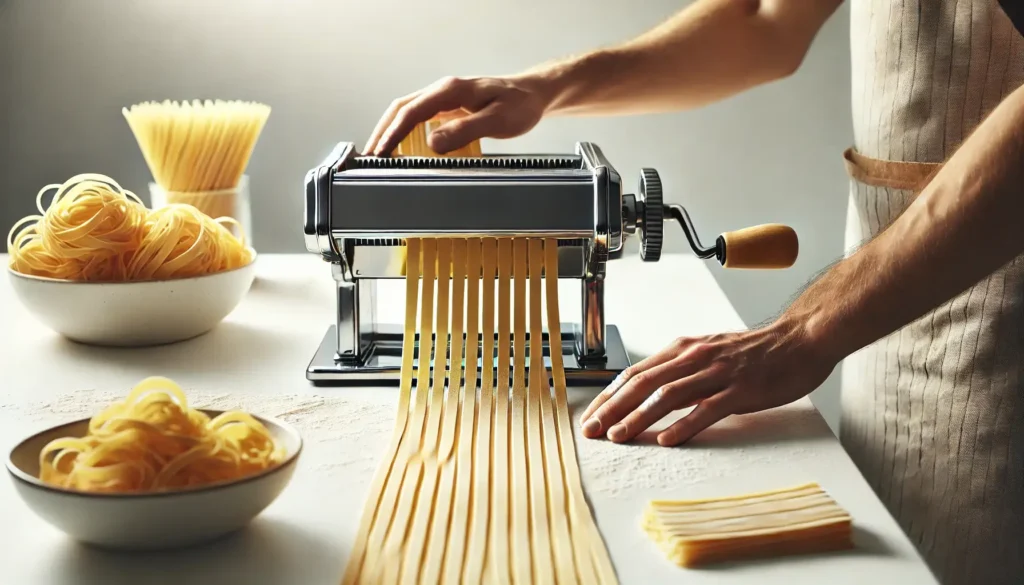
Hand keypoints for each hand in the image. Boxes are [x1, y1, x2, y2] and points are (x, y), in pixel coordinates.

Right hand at [362, 74, 552, 155]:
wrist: (533, 95)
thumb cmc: (520, 105)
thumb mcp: (498, 120)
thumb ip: (465, 130)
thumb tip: (432, 143)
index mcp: (451, 91)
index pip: (411, 111)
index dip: (392, 133)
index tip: (380, 152)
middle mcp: (443, 91)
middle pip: (400, 108)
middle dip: (382, 132)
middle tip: (369, 158)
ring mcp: (444, 98)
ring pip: (406, 111)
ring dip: (389, 130)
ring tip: (378, 154)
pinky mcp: (448, 107)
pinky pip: (418, 116)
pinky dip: (403, 130)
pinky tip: (400, 146)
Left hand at [578, 320, 836, 446]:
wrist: (800, 339)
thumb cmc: (757, 351)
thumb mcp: (710, 353)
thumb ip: (682, 370)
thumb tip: (651, 391)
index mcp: (684, 349)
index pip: (636, 373)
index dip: (610, 395)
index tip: (591, 415)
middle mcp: (695, 358)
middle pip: (643, 384)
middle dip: (613, 408)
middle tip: (592, 430)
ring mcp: (717, 373)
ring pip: (668, 396)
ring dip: (638, 418)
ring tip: (619, 437)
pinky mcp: (740, 390)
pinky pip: (706, 409)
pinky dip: (684, 425)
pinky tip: (667, 440)